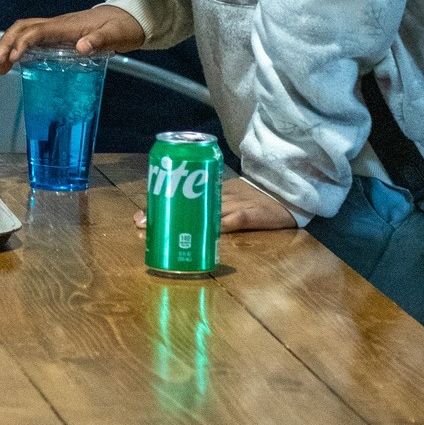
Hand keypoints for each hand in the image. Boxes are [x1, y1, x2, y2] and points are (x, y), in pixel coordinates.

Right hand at [0, 4, 146, 72]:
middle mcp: (58, 24)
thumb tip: (81, 47)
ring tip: (0, 65)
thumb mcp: (116, 34)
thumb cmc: (123, 26)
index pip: (37, 31)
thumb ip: (99, 40)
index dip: (22, 44)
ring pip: (25, 30)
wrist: (130, 15)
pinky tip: (16, 61)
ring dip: (9, 44)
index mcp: (68, 26)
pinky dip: (19, 46)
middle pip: (23, 27)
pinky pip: (33, 36)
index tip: (13, 60)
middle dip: (6, 43)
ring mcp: (57, 28)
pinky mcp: (59, 33)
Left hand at [136, 172, 297, 232]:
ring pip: (202, 213)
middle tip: (141, 223)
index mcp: (210, 188)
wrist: (285, 190)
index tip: (138, 216)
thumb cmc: (253, 194)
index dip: (159, 203)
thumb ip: (209, 198)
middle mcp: (217, 195)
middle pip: (185, 203)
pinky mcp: (248, 215)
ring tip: (159, 233)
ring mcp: (233, 204)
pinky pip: (230, 222)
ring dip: (181, 223)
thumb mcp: (227, 192)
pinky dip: (215, 229)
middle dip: (163, 213)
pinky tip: (200, 236)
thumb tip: (183, 212)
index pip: (180, 194)